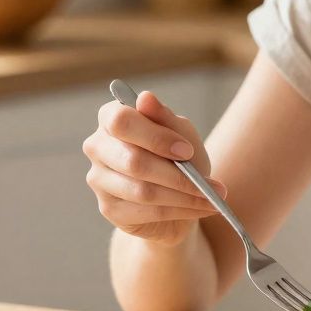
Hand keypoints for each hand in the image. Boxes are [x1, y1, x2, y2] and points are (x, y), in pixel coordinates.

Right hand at [83, 90, 224, 244]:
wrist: (176, 194)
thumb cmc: (176, 156)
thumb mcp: (180, 133)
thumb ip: (165, 118)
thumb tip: (145, 98)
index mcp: (111, 118)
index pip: (122, 122)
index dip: (155, 137)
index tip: (187, 151)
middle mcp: (97, 147)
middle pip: (133, 162)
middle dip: (176, 175)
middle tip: (206, 183)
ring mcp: (99, 180)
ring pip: (142, 191)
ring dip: (184, 197)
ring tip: (212, 199)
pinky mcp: (109, 209)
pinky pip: (147, 212)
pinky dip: (180, 211)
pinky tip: (200, 208)